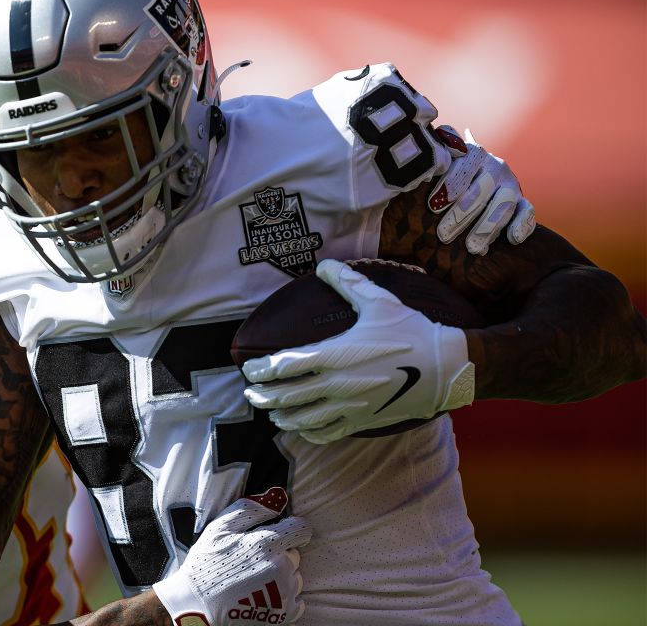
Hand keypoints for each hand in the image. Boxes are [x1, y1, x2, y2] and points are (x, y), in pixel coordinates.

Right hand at [153, 487, 309, 625]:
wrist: (198, 609)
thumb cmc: (207, 565)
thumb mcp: (219, 528)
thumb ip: (250, 508)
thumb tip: (276, 496)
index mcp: (267, 544)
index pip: (301, 529)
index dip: (291, 528)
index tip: (281, 533)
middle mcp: (282, 568)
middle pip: (294, 554)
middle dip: (279, 554)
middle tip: (253, 561)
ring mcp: (285, 593)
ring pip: (295, 577)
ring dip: (281, 576)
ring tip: (253, 581)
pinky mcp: (286, 614)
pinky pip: (296, 600)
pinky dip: (283, 598)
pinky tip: (261, 597)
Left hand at [241, 259, 475, 443]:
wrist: (447, 367)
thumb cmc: (411, 331)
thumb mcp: (378, 301)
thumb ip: (347, 282)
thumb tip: (324, 263)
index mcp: (334, 354)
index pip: (284, 366)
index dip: (260, 370)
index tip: (249, 370)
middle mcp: (336, 384)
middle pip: (285, 396)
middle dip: (262, 396)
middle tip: (251, 393)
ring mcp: (349, 406)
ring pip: (302, 419)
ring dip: (281, 416)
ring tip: (272, 412)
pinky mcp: (363, 421)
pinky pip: (326, 433)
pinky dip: (308, 433)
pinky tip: (301, 428)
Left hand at [428, 126, 535, 254]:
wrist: (478, 178)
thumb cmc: (443, 178)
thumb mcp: (436, 170)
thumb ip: (429, 172)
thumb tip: (410, 180)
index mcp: (472, 154)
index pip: (463, 164)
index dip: (449, 183)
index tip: (432, 206)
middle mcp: (494, 166)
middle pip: (481, 189)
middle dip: (461, 214)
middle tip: (443, 235)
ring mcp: (510, 183)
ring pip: (504, 202)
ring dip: (487, 226)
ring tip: (471, 248)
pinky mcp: (522, 201)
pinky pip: (527, 211)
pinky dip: (522, 224)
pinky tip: (512, 239)